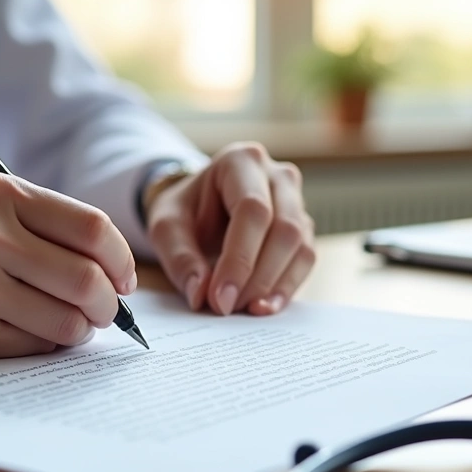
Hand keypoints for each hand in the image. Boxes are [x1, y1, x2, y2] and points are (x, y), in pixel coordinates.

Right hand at [0, 174, 136, 360]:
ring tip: (65, 324)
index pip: (94, 230)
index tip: (124, 280)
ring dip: (78, 331)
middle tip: (103, 312)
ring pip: (67, 324)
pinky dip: (41, 345)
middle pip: (89, 282)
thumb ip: (42, 227)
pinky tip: (22, 332)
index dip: (121, 262)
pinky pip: (31, 349)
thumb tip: (116, 275)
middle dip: (108, 306)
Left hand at [145, 142, 314, 315]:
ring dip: (272, 286)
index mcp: (241, 161)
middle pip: (284, 229)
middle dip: (256, 277)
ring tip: (243, 310)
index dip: (240, 259)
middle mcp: (277, 176)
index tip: (220, 298)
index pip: (252, 211)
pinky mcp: (303, 229)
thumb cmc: (184, 211)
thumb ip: (180, 258)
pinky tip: (263, 307)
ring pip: (300, 247)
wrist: (199, 207)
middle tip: (227, 307)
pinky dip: (285, 288)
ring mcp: (296, 202)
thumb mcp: (166, 228)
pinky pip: (305, 260)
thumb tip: (201, 294)